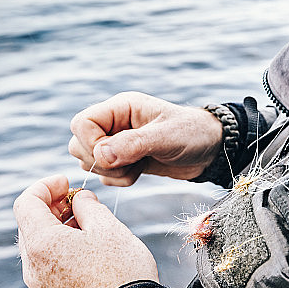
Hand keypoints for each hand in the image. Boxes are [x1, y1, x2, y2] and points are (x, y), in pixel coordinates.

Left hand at [14, 175, 157, 287]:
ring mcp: (41, 287)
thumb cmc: (122, 272)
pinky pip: (47, 267)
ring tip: (85, 224)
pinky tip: (84, 249)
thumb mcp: (109, 227)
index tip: (66, 182)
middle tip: (77, 200)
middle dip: (51, 207)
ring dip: (56, 229)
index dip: (45, 186)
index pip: (26, 202)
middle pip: (30, 225)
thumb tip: (80, 200)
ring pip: (38, 247)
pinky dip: (59, 250)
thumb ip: (88, 206)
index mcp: (42, 244)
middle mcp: (33, 267)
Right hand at [68, 92, 222, 185]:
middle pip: (79, 144)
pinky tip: (141, 171)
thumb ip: (134, 144)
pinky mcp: (123, 160)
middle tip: (131, 162)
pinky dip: (119, 180)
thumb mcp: (166, 137)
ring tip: (140, 165)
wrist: (209, 150)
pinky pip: (104, 175)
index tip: (114, 155)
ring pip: (88, 161)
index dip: (91, 143)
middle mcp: (114, 123)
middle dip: (101, 161)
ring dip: (112, 172)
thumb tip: (102, 156)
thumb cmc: (192, 134)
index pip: (81, 123)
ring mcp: (117, 142)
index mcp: (120, 107)